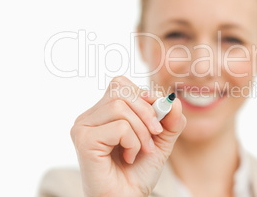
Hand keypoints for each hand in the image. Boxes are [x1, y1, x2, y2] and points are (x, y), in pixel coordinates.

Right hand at [70, 76, 185, 196]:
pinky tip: (128, 157)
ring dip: (141, 131)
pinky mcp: (84, 140)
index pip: (122, 84)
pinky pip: (119, 127)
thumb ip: (170, 118)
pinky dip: (133, 142)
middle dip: (147, 112)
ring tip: (141, 150)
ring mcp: (82, 127)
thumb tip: (173, 100)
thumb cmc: (138, 171)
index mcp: (102, 111)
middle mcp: (89, 116)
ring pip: (120, 107)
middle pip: (120, 90)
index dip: (145, 97)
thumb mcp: (160, 139)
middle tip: (154, 136)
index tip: (156, 122)